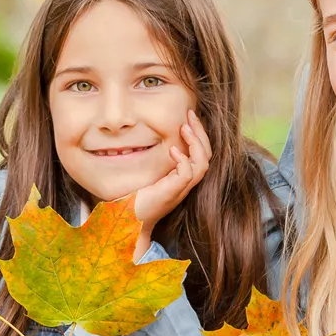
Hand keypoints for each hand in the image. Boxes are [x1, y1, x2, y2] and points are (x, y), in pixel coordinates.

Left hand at [131, 110, 211, 241]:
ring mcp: (181, 189)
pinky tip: (173, 150)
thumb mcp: (148, 173)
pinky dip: (183, 160)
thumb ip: (154, 159)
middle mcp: (186, 184)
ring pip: (203, 164)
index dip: (199, 135)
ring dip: (196, 143)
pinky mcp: (172, 193)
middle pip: (207, 156)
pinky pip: (188, 174)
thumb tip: (149, 137)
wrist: (129, 220)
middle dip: (201, 133)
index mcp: (182, 178)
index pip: (201, 154)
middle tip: (191, 115)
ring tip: (185, 128)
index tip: (189, 118)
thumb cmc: (134, 197)